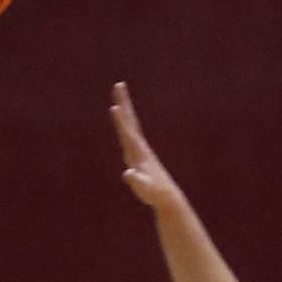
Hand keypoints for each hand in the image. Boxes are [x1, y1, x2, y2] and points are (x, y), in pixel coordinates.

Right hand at [110, 81, 183, 208]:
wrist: (167, 196)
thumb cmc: (154, 193)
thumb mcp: (144, 188)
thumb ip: (137, 180)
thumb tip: (128, 174)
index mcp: (139, 152)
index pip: (128, 132)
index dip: (121, 121)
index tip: (114, 106)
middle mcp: (140, 147)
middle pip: (130, 121)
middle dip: (124, 103)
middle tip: (119, 85)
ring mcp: (140, 150)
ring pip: (131, 126)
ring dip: (125, 111)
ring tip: (118, 100)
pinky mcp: (140, 155)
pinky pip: (130, 135)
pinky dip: (126, 125)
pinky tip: (124, 123)